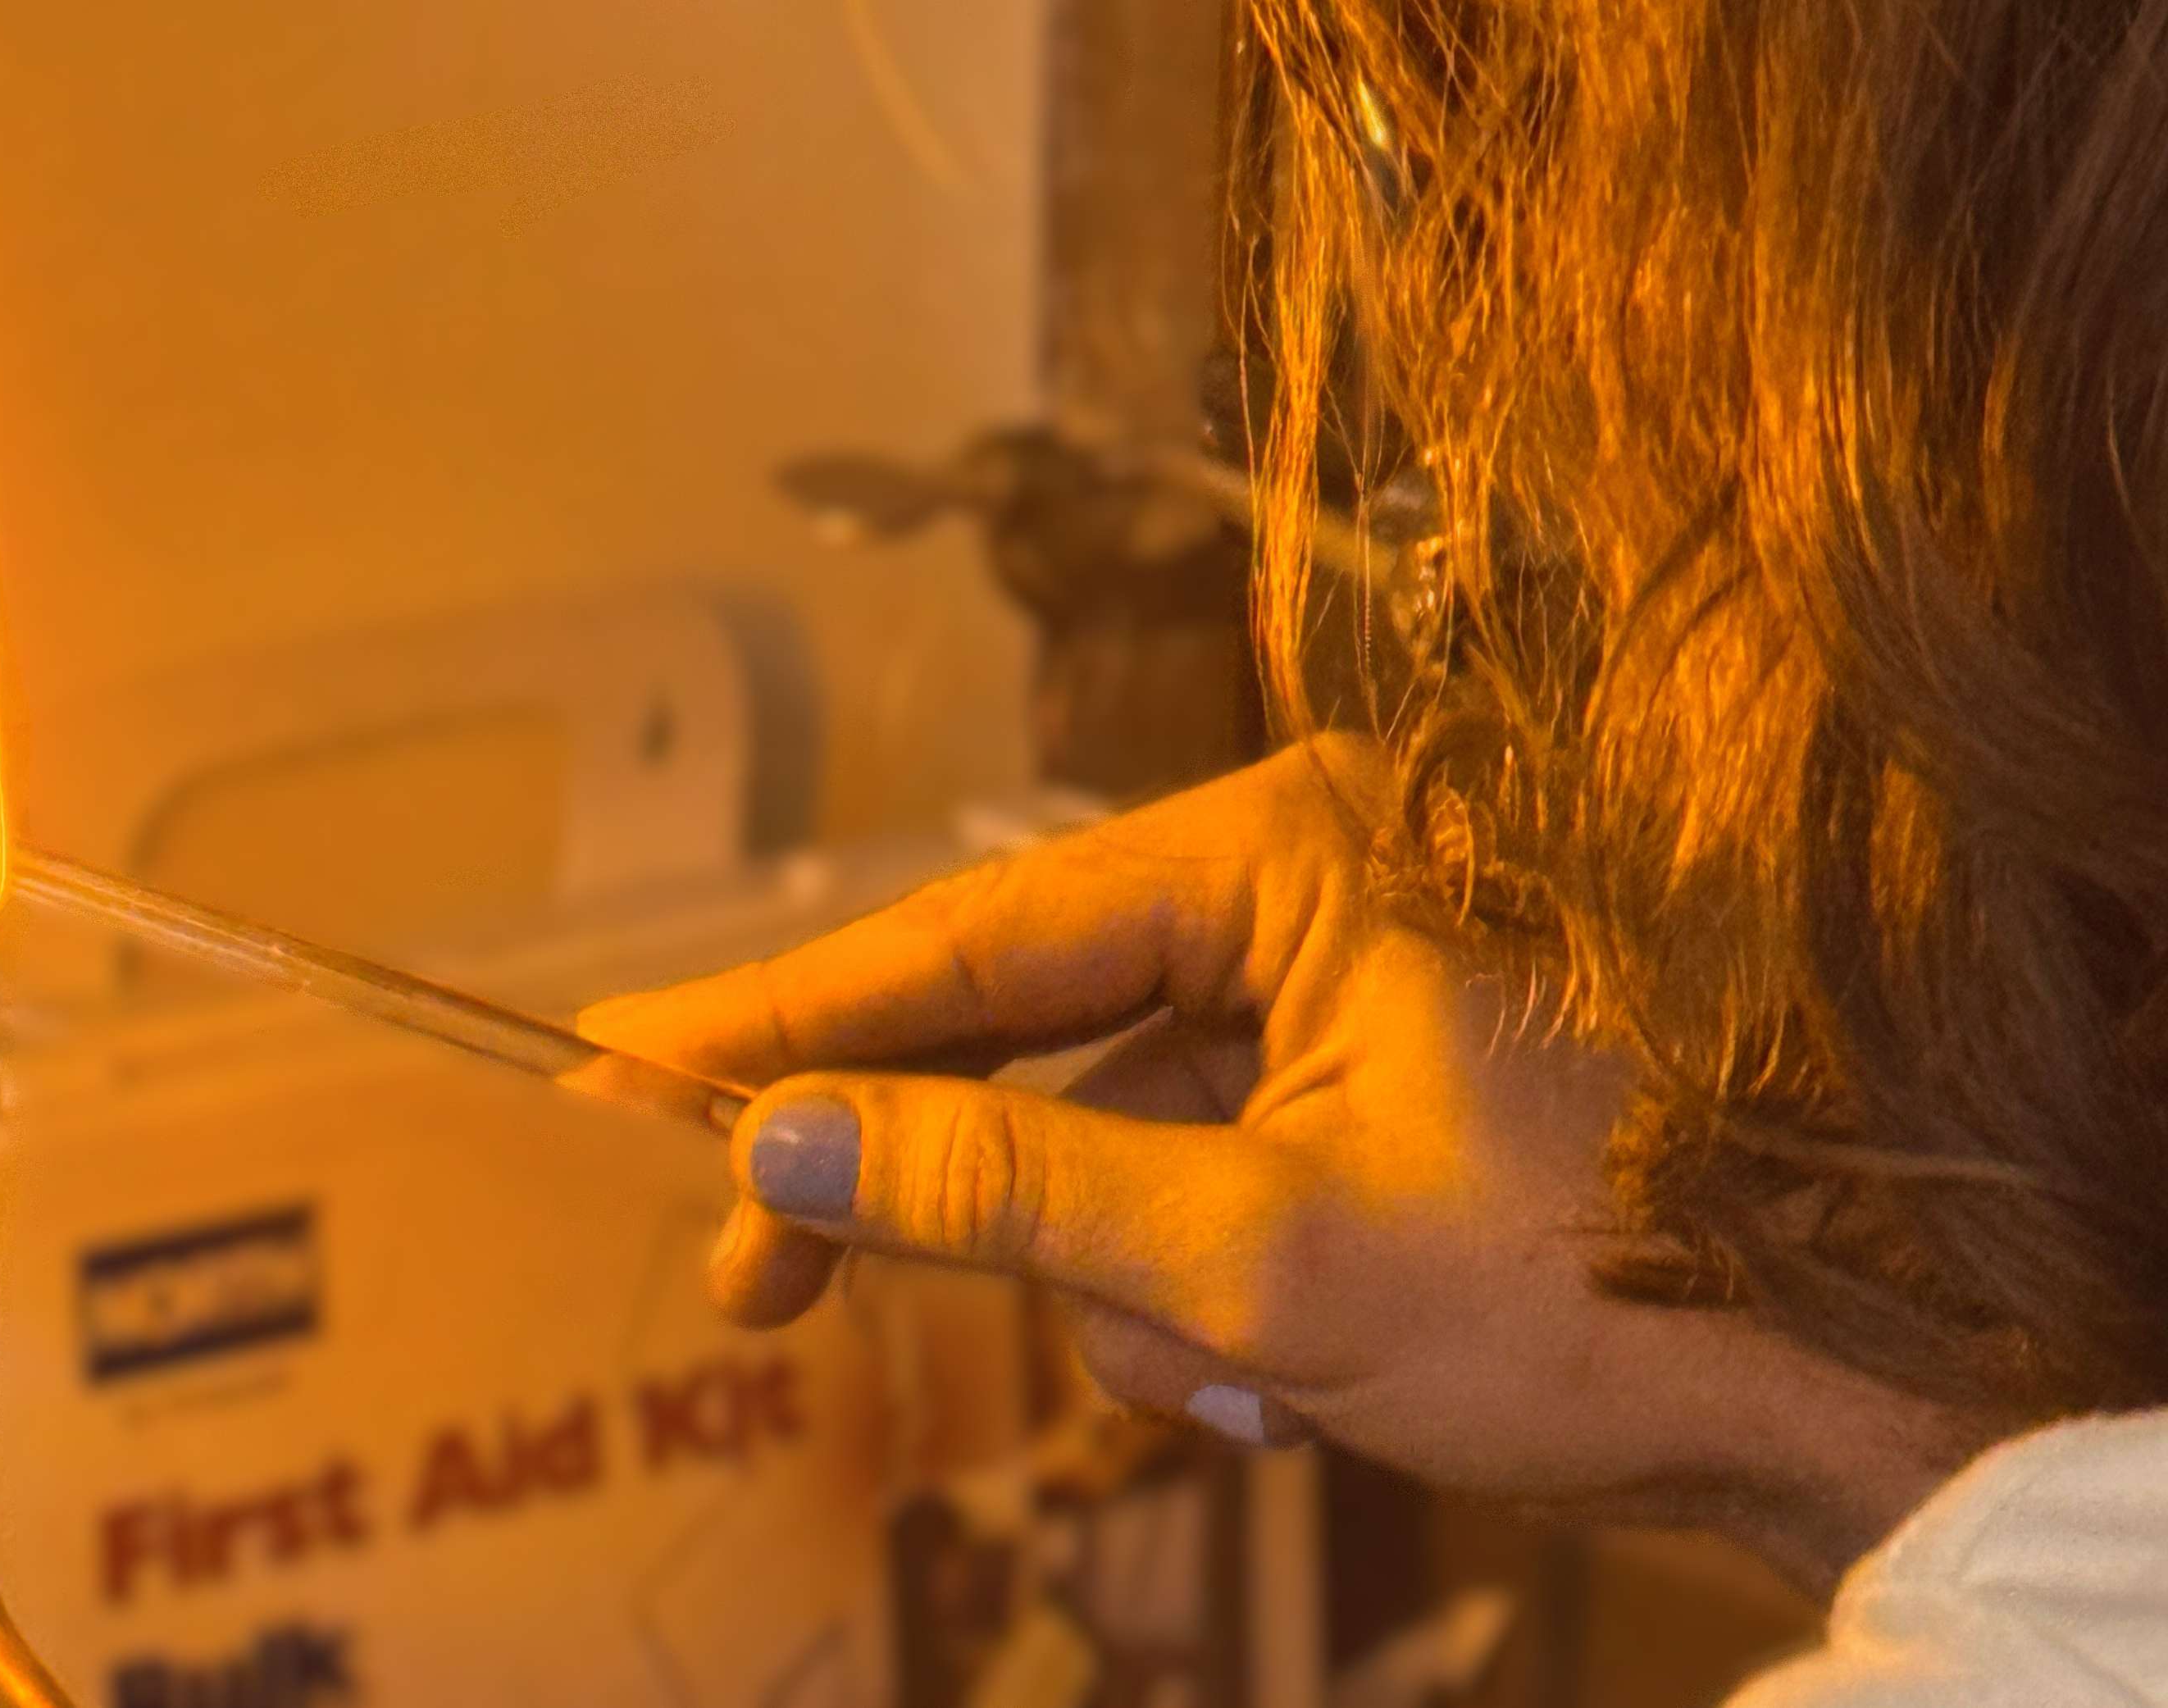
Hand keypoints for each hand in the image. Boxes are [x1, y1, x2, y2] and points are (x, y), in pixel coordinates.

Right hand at [582, 741, 1915, 1525]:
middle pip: (1025, 1031)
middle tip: (756, 1285)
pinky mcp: (1353, 1088)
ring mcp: (1329, 992)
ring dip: (1118, 1289)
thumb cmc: (1587, 1288)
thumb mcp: (1260, 1258)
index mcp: (1287, 856)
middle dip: (934, 1187)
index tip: (625, 1059)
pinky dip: (1193, 1298)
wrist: (1835, 1381)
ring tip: (1227, 1391)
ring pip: (1107, 1138)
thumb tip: (783, 1146)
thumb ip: (1005, 1192)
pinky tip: (1275, 1386)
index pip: (976, 937)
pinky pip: (1191, 1180)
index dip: (788, 1015)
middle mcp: (1300, 889)